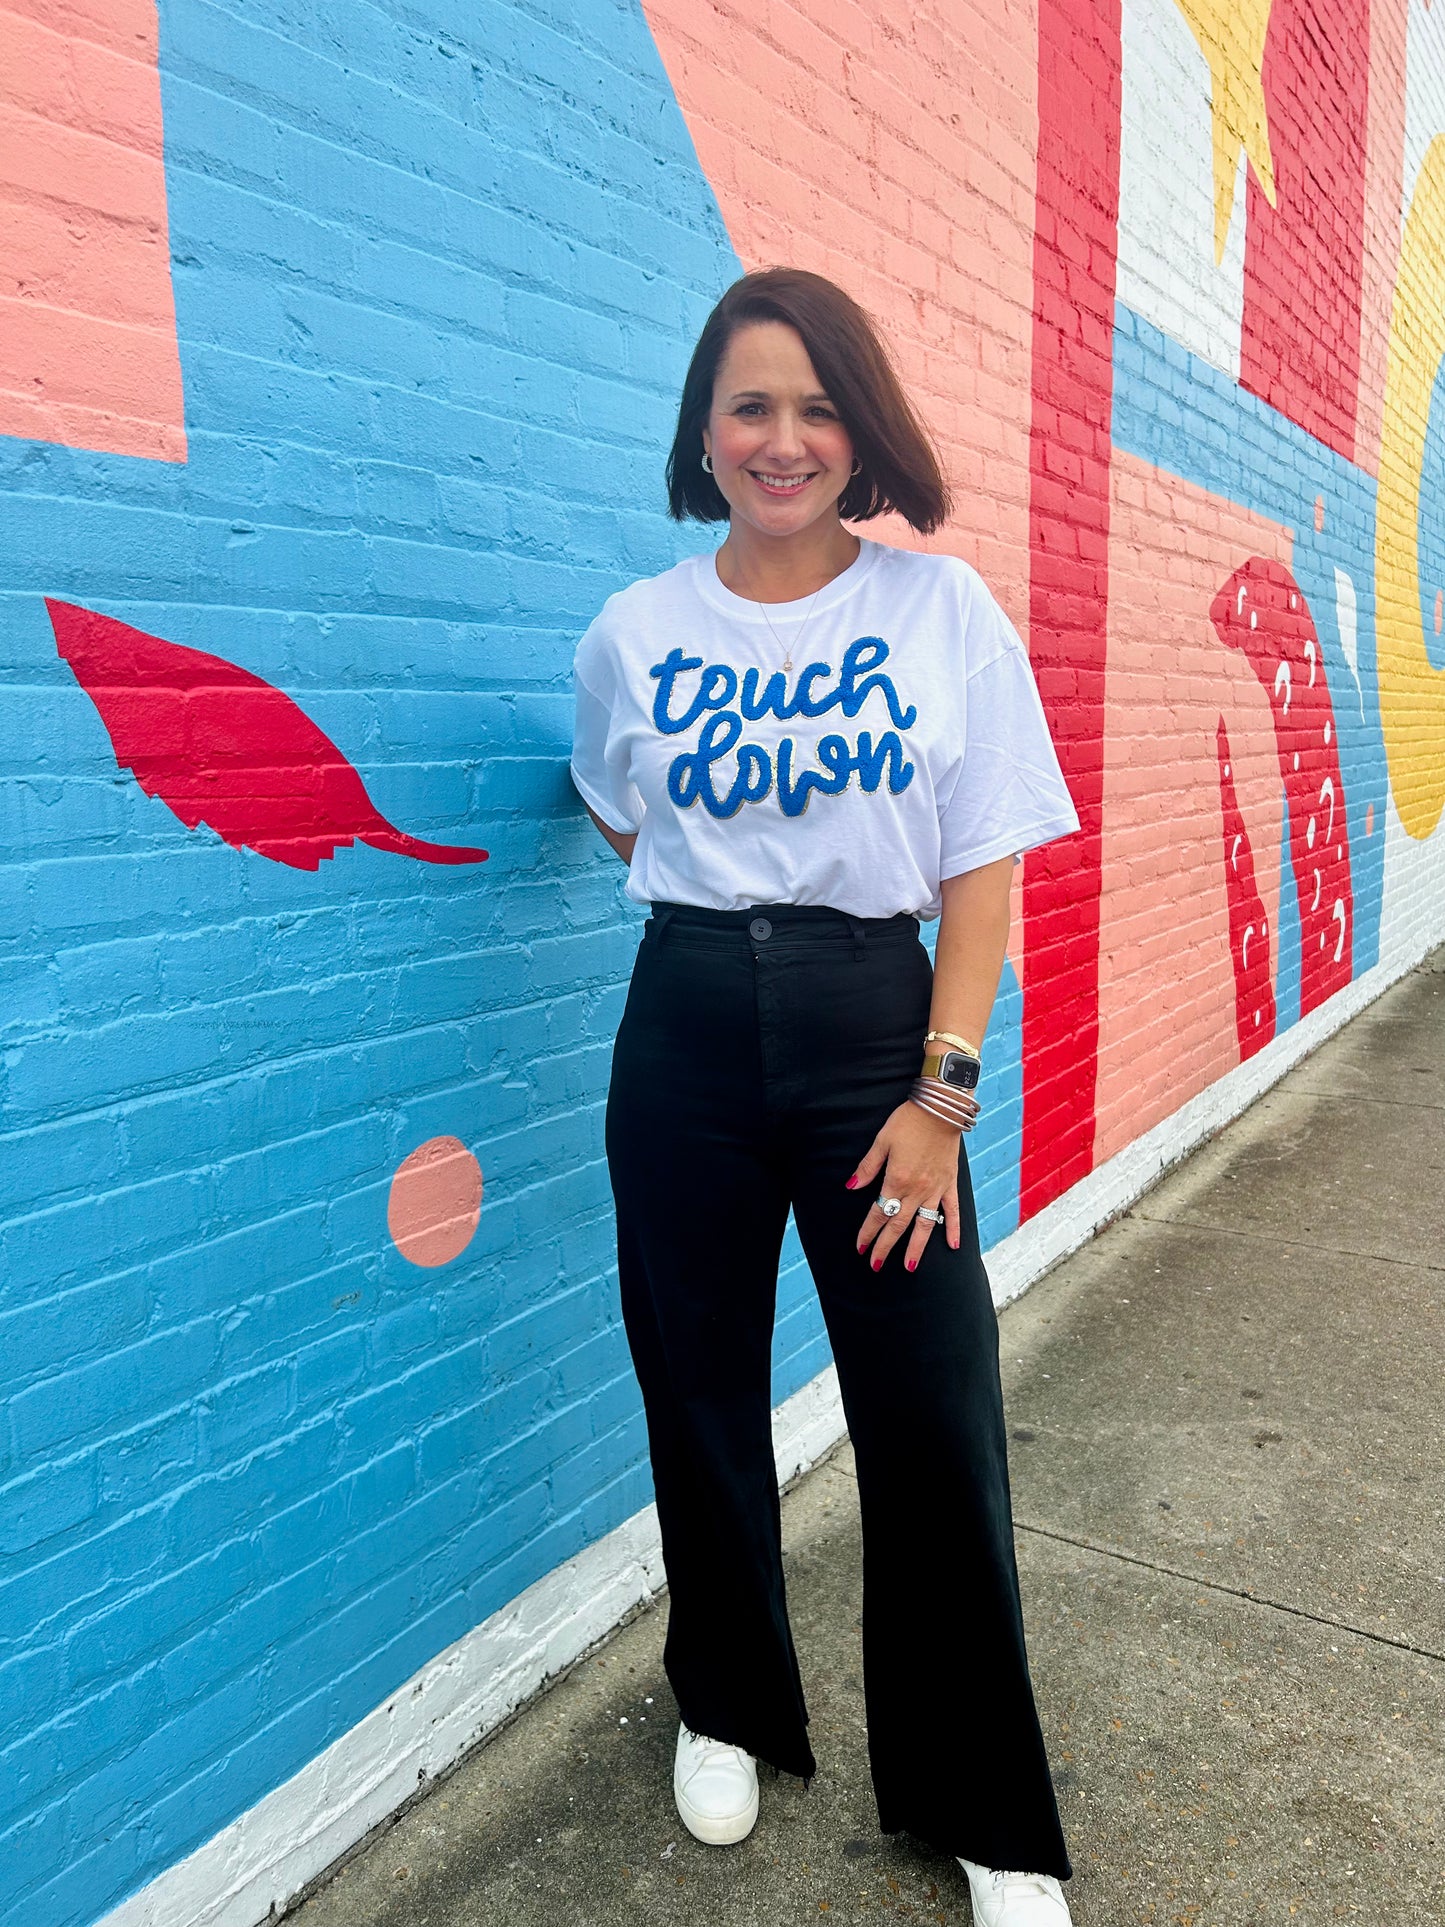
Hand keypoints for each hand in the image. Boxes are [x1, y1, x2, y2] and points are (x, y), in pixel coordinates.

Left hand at [846, 1099, 961, 1271]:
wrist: (941, 1108)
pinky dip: (953, 1229)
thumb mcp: (882, 1141)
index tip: (860, 1247)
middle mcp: (916, 1190)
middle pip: (898, 1225)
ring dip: (916, 1248)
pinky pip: (952, 1211)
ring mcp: (935, 1189)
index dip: (868, 1232)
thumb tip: (851, 1186)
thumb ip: (867, 1167)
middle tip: (875, 1265)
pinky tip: (953, 1246)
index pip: (879, 1213)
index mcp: (896, 1180)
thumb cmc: (908, 1121)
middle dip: (885, 1247)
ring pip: (925, 1225)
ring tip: (908, 1266)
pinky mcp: (950, 1183)